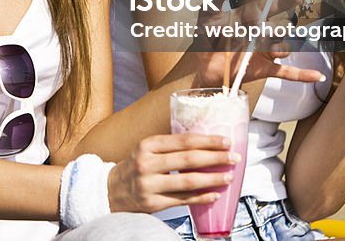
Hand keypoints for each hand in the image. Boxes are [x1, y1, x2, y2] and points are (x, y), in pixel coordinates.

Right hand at [107, 133, 236, 212]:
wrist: (111, 190)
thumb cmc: (135, 167)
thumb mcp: (146, 150)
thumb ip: (170, 147)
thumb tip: (205, 145)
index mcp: (147, 145)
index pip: (182, 141)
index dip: (207, 141)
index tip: (226, 141)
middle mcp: (146, 163)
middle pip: (188, 160)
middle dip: (215, 158)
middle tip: (233, 158)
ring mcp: (149, 185)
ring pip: (187, 182)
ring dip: (212, 179)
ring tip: (228, 176)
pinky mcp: (152, 203)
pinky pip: (182, 200)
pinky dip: (201, 197)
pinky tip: (214, 194)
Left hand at [170, 0, 324, 86]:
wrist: (202, 66)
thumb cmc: (205, 39)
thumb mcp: (207, 18)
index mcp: (251, 18)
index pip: (273, 6)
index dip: (286, 0)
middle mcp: (261, 33)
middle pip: (282, 27)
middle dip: (277, 28)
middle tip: (264, 32)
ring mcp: (264, 51)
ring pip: (284, 47)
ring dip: (281, 48)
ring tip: (271, 50)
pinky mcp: (264, 68)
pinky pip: (287, 72)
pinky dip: (302, 75)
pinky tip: (317, 76)